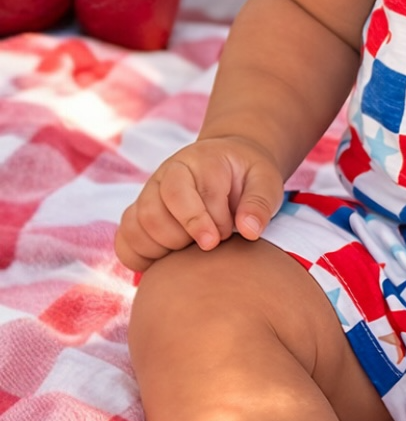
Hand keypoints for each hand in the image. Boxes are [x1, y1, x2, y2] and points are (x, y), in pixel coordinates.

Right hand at [115, 136, 283, 272]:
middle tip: (212, 243)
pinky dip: (142, 256)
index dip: (201, 222)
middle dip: (183, 239)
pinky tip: (170, 258)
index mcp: (193, 161)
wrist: (232, 166)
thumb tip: (249, 230)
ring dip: (165, 249)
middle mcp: (164, 176)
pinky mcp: (140, 215)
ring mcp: (148, 195)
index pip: (181, 195)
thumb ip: (260, 202)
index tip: (223, 237)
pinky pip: (124, 241)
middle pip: (153, 215)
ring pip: (136, 229)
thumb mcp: (266, 181)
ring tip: (194, 247)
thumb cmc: (249, 177)